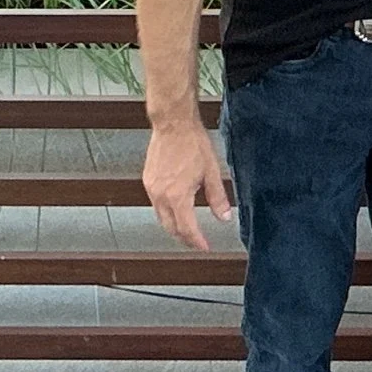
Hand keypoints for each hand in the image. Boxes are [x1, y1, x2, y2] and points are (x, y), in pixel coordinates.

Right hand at [142, 122, 233, 249]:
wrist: (173, 124)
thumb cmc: (192, 143)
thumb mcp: (212, 172)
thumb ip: (218, 198)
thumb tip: (224, 217)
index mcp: (178, 196)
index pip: (187, 229)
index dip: (197, 241)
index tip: (205, 247)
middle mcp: (161, 195)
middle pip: (171, 227)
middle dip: (184, 238)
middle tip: (197, 242)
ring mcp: (151, 188)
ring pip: (161, 217)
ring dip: (174, 226)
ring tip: (187, 229)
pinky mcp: (148, 180)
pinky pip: (155, 204)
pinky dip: (166, 212)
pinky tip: (176, 208)